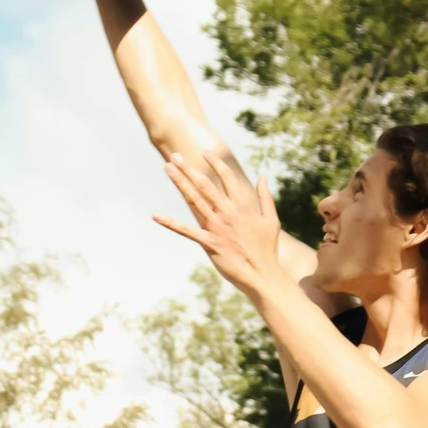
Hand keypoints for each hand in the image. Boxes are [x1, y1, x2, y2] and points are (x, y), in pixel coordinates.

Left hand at [154, 151, 283, 297]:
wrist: (262, 275)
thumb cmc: (267, 249)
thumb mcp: (271, 219)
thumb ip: (265, 196)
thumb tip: (262, 176)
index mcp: (242, 206)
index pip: (227, 177)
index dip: (216, 163)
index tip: (205, 152)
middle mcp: (227, 213)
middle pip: (205, 184)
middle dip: (189, 168)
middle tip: (175, 156)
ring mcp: (217, 227)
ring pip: (194, 200)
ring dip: (179, 182)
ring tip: (167, 168)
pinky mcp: (209, 243)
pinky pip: (186, 231)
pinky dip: (170, 223)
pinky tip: (156, 216)